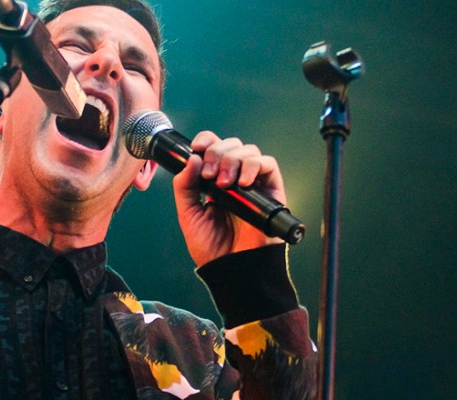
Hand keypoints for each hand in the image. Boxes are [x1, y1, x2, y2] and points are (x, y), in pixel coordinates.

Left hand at [171, 131, 286, 266]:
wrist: (231, 268)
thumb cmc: (212, 248)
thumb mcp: (189, 214)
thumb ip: (185, 186)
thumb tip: (193, 159)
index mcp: (215, 181)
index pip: (214, 148)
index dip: (207, 140)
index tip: (197, 148)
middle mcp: (235, 179)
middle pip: (231, 145)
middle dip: (217, 153)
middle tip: (210, 176)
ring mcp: (254, 183)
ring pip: (249, 151)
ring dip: (233, 160)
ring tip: (224, 184)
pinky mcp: (272, 191)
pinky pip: (268, 164)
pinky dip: (255, 165)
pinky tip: (243, 182)